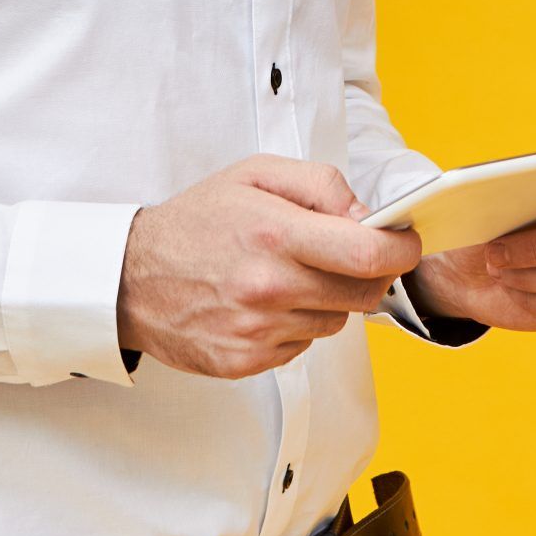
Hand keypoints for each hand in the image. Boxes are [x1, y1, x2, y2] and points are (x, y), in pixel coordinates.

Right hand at [118, 154, 424, 378]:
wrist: (131, 278)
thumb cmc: (197, 221)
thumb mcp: (256, 174)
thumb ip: (321, 185)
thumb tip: (366, 216)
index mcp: (274, 234)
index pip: (368, 254)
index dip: (401, 249)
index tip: (404, 242)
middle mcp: (269, 287)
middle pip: (363, 294)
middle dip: (370, 274)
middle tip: (350, 256)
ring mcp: (257, 331)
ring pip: (336, 322)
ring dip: (329, 300)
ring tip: (290, 275)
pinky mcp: (246, 361)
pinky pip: (302, 345)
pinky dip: (297, 324)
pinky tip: (266, 303)